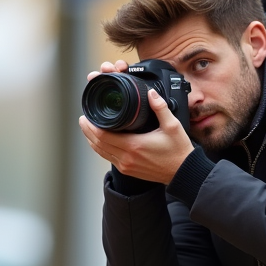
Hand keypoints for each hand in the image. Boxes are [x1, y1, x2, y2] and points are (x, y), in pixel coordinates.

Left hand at [79, 63, 194, 183]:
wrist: (182, 172)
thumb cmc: (178, 151)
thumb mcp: (172, 126)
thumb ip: (160, 108)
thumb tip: (151, 93)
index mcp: (134, 145)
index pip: (103, 135)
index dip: (91, 126)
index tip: (86, 116)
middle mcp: (127, 157)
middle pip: (98, 144)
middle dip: (88, 131)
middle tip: (83, 120)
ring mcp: (126, 165)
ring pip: (101, 152)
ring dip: (92, 141)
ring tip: (88, 129)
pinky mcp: (128, 170)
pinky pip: (109, 158)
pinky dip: (101, 149)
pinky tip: (100, 142)